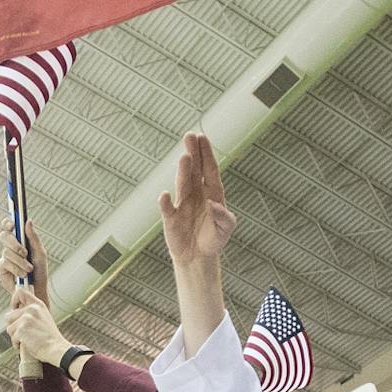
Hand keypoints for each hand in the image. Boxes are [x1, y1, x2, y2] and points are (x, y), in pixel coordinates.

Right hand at [0, 222, 53, 304]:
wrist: (37, 289)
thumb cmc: (39, 271)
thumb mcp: (40, 253)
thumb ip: (33, 237)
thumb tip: (28, 221)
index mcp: (19, 240)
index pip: (9, 226)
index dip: (8, 223)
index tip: (12, 224)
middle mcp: (10, 247)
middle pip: (4, 236)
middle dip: (14, 244)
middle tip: (24, 252)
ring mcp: (5, 258)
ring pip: (6, 252)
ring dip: (20, 261)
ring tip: (29, 269)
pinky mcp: (1, 269)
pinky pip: (5, 263)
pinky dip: (16, 269)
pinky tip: (23, 275)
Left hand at [4, 289, 70, 368]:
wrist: (56, 349)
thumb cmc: (50, 338)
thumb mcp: (43, 318)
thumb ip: (31, 312)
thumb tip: (16, 312)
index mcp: (37, 305)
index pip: (20, 293)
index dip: (14, 300)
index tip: (14, 309)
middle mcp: (31, 309)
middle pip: (9, 316)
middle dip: (14, 326)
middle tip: (25, 333)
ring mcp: (26, 319)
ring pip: (9, 328)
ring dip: (16, 336)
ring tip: (28, 339)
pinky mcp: (22, 329)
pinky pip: (12, 338)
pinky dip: (17, 344)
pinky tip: (27, 344)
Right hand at [158, 133, 234, 270]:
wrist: (198, 256)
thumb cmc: (213, 238)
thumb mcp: (226, 228)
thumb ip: (224, 216)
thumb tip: (213, 204)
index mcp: (212, 192)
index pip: (209, 169)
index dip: (206, 154)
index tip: (202, 137)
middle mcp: (196, 193)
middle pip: (194, 170)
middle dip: (193, 153)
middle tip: (190, 135)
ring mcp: (183, 204)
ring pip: (182, 183)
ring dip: (183, 171)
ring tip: (184, 157)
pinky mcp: (172, 218)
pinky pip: (168, 208)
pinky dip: (166, 202)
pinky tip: (165, 195)